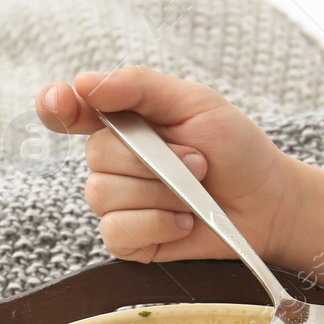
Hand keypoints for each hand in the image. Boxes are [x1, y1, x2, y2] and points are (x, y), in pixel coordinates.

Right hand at [35, 67, 302, 264]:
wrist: (267, 203)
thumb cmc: (235, 149)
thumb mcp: (194, 102)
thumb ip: (139, 86)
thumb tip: (85, 83)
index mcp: (123, 120)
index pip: (68, 110)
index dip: (56, 105)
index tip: (65, 102)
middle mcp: (113, 160)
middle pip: (96, 155)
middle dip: (152, 159)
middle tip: (198, 161)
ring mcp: (118, 202)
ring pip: (104, 194)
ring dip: (160, 192)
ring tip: (195, 192)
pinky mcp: (129, 239)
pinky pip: (116, 231)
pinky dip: (156, 224)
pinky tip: (183, 221)